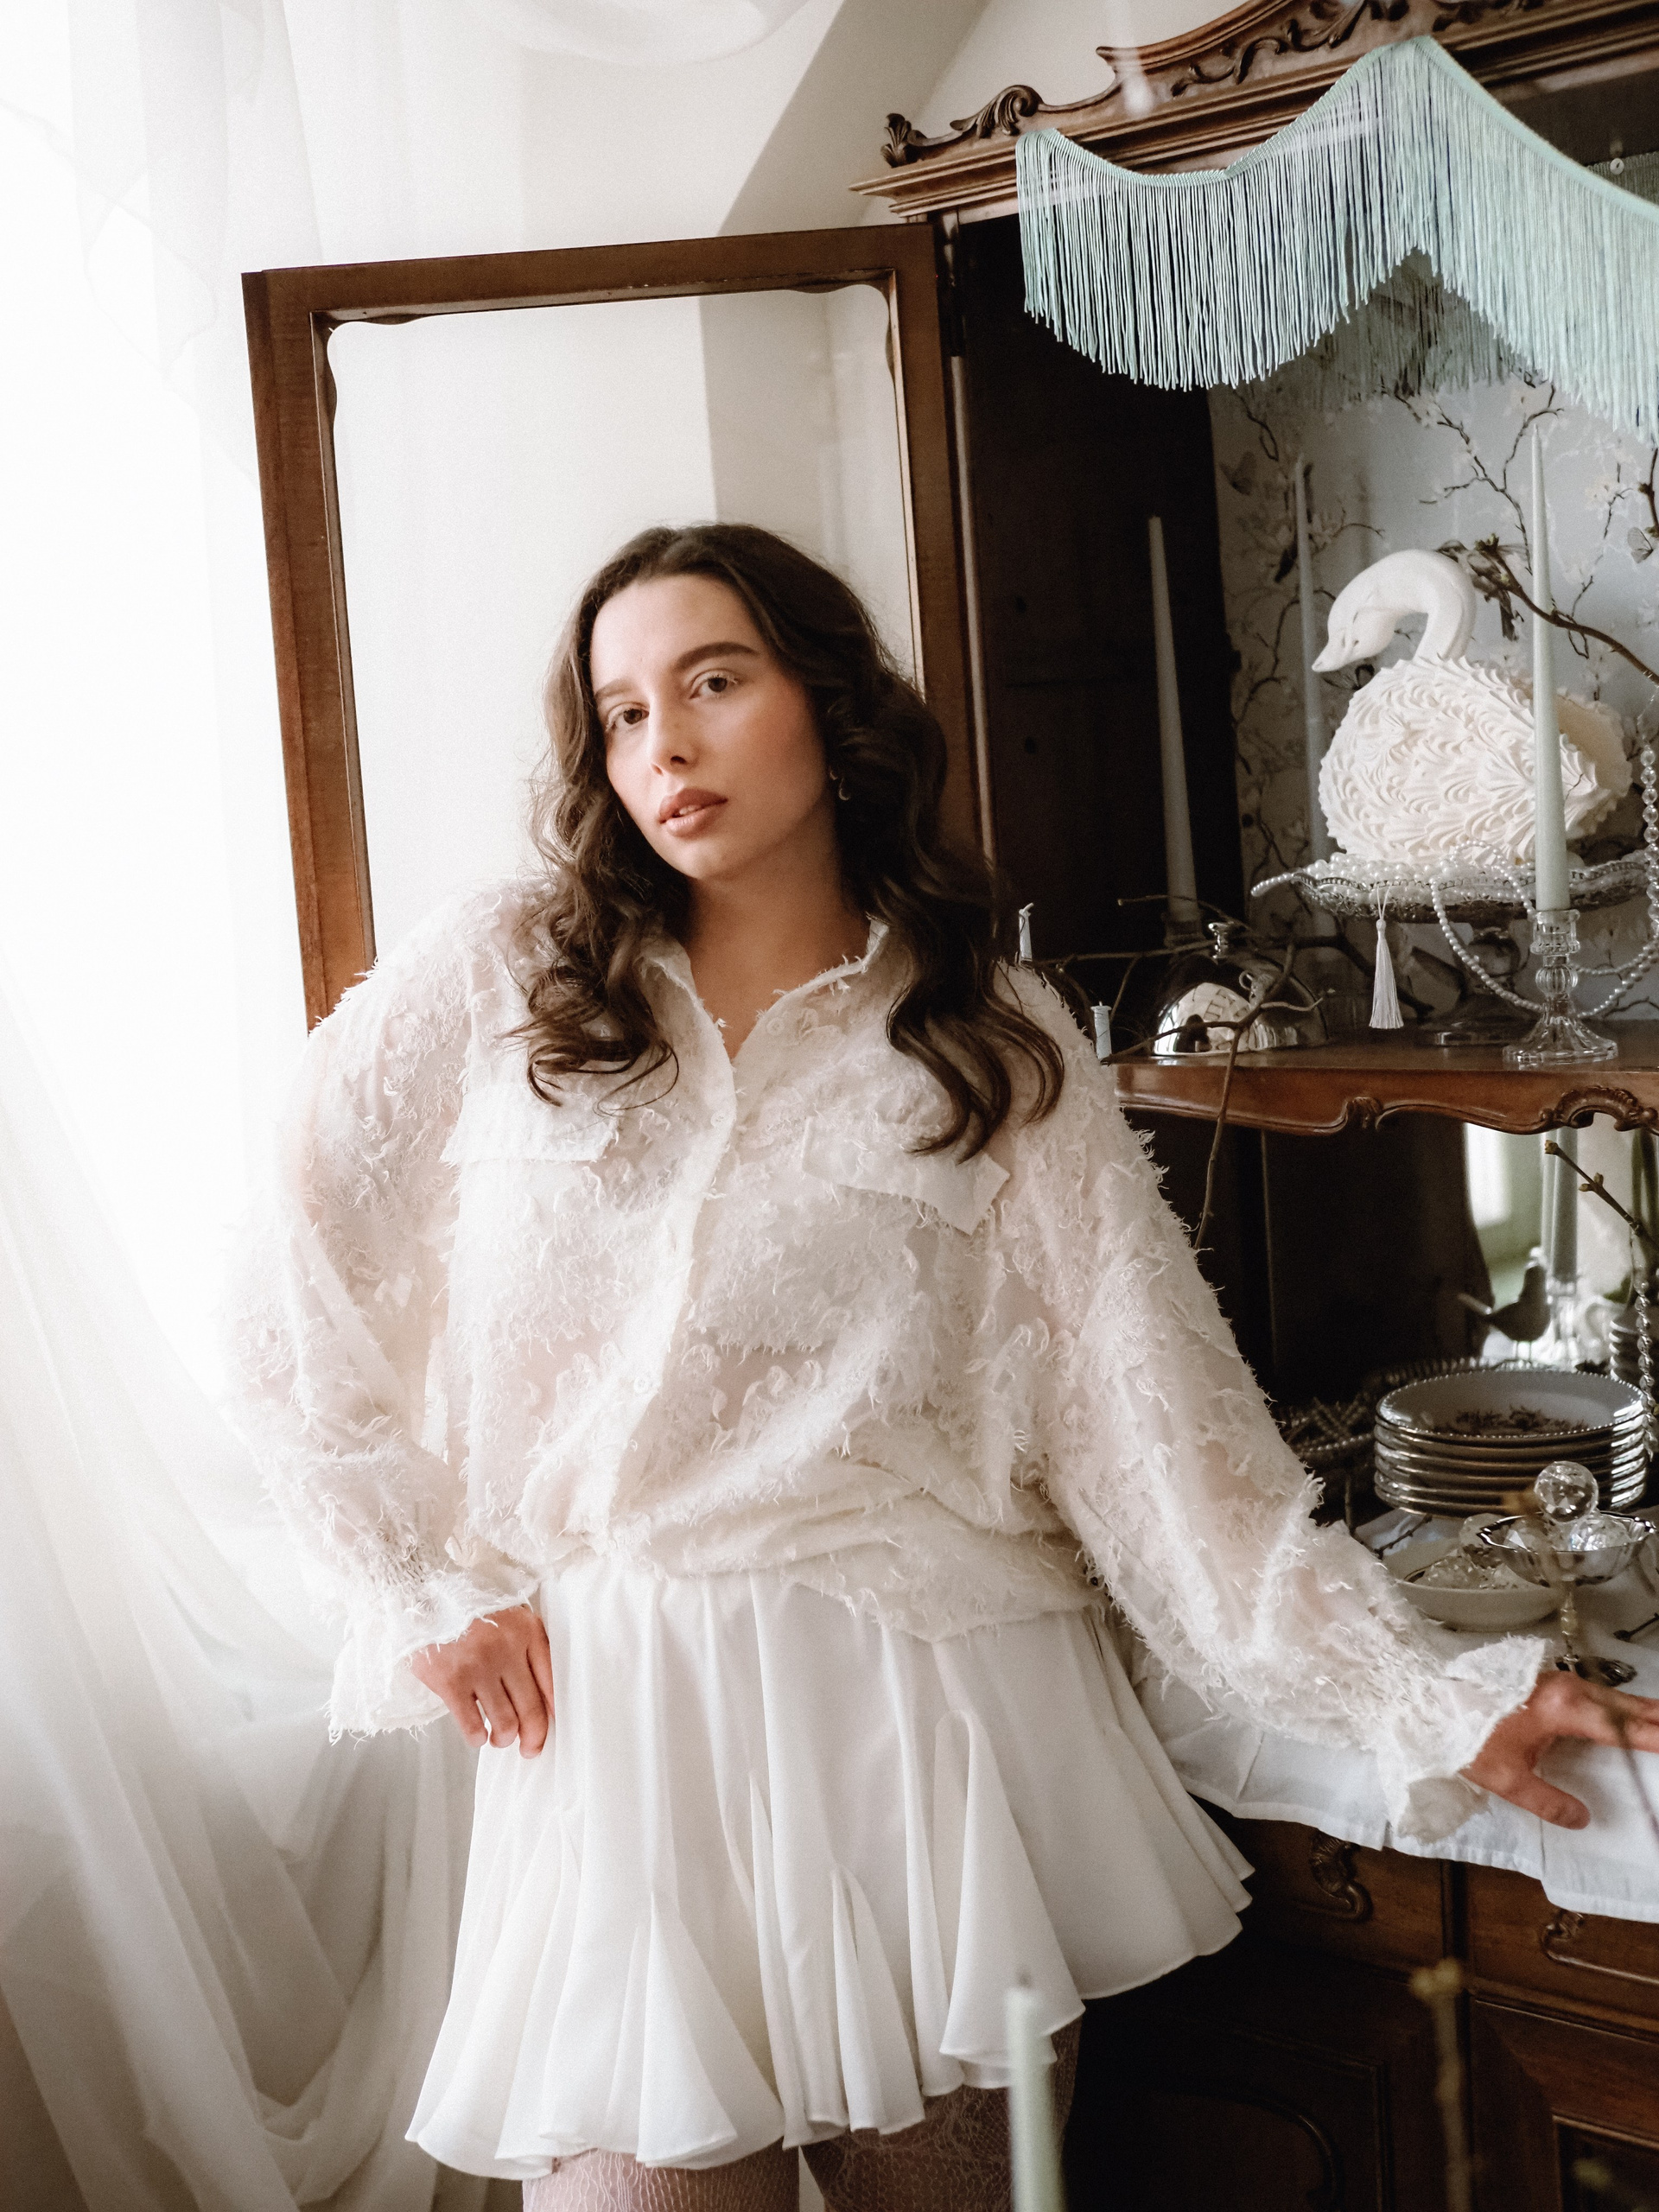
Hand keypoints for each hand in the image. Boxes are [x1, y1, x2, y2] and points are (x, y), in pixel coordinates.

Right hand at [409, 1604, 554, 1756]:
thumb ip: (528, 1647)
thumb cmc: (470, 1609)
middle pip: (532, 1709)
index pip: (552, 1682)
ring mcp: (478, 1666)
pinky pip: (472, 1725)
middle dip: (533, 1738)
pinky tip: (477, 1735)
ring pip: (505, 1722)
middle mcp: (507, 1649)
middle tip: (529, 1748)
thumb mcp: (509, 1616)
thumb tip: (544, 1696)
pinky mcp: (450, 1680)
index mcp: (526, 1631)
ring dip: (504, 1739)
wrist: (423, 1593)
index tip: (551, 1727)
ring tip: (498, 1738)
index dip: (553, 1712)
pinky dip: (477, 1737)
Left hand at [1463, 1667, 1658, 1827]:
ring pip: (1615, 1696)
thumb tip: (1582, 1819)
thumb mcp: (1505, 1778)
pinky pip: (1598, 1695)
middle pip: (1629, 1705)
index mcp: (1563, 1709)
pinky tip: (1631, 1716)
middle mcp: (1568, 1689)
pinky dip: (1623, 1706)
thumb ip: (1547, 1801)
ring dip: (1645, 1710)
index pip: (1625, 1727)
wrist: (1426, 1696)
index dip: (1657, 1738)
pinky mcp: (1548, 1682)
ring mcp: (1558, 1681)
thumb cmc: (1464, 1733)